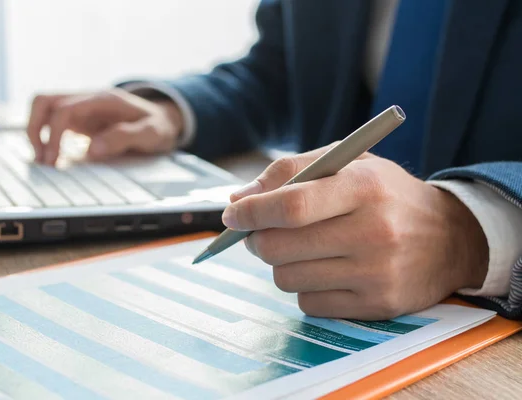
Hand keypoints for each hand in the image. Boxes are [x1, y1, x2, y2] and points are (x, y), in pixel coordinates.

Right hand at [27, 89, 183, 164]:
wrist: (166, 120)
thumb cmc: (159, 126)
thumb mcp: (151, 133)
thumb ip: (124, 138)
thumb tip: (92, 150)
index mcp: (103, 99)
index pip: (64, 109)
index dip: (53, 135)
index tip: (53, 160)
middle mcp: (88, 99)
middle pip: (44, 101)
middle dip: (35, 129)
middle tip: (42, 160)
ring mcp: (82, 107)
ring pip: (44, 108)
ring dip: (37, 131)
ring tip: (43, 160)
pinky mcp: (81, 119)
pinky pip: (53, 121)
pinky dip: (46, 136)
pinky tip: (52, 157)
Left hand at [222, 146, 488, 319]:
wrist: (451, 237)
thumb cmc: (387, 194)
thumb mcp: (348, 163)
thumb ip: (290, 170)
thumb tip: (237, 198)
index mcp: (363, 186)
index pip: (291, 206)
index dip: (251, 212)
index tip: (231, 214)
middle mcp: (373, 231)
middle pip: (279, 247)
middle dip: (256, 240)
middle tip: (260, 232)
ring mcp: (376, 273)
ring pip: (287, 278)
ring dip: (281, 264)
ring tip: (302, 249)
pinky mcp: (377, 305)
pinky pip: (308, 304)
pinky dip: (304, 288)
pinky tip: (326, 271)